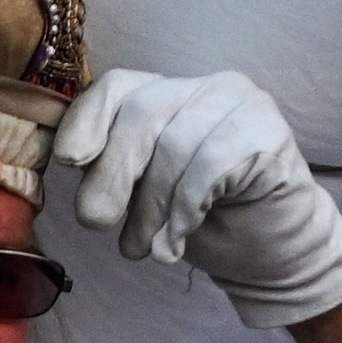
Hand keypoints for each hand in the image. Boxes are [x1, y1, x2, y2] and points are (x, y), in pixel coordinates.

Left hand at [51, 67, 341, 329]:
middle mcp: (209, 87)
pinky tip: (179, 238)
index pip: (120, 86)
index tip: (68, 160)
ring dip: (151, 207)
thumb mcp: (144, 191)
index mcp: (173, 93)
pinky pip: (210, 166)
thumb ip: (112, 166)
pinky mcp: (268, 133)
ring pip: (175, 146)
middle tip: (98, 223)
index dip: (88, 119)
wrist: (273, 256)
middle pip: (142, 114)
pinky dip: (185, 209)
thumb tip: (69, 158)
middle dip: (113, 174)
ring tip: (146, 247)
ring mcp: (244, 105)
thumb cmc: (204, 222)